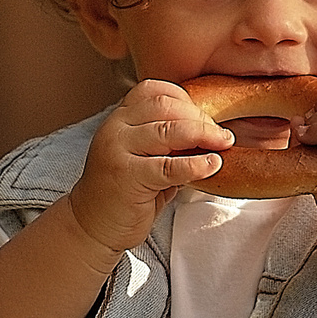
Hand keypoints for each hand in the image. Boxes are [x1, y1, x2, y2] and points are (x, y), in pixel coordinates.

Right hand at [66, 80, 234, 252]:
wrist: (92, 226)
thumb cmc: (124, 194)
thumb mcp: (145, 158)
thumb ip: (170, 142)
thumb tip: (212, 132)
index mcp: (119, 118)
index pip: (155, 91)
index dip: (186, 99)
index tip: (207, 117)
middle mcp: (115, 128)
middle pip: (164, 106)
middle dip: (200, 117)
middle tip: (222, 135)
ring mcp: (117, 150)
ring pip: (168, 130)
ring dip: (203, 134)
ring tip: (224, 144)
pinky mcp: (126, 176)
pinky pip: (169, 166)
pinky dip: (196, 164)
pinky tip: (212, 165)